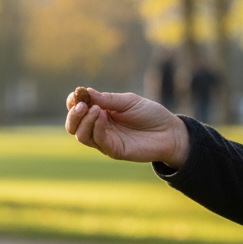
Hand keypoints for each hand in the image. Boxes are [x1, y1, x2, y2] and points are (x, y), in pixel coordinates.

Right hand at [65, 86, 190, 167]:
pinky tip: (103, 116)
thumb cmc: (150, 114)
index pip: (78, 110)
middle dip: (73, 115)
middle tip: (81, 105)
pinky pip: (97, 141)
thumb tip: (86, 92)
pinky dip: (96, 128)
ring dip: (84, 121)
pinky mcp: (113, 150)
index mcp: (100, 113)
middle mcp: (98, 128)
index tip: (76, 95)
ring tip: (95, 109)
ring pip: (81, 135)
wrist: (169, 132)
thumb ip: (108, 99)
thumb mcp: (129, 101)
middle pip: (73, 126)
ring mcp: (105, 140)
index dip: (73, 103)